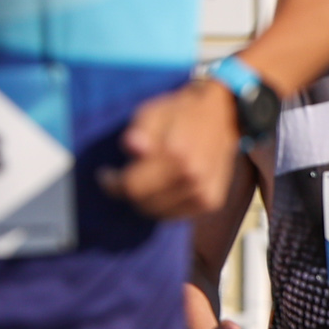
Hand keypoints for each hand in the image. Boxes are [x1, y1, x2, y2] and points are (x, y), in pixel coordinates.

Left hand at [105, 80, 241, 218]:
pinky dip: (164, 205)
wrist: (222, 116)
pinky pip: (176, 216)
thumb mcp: (154, 112)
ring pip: (158, 213)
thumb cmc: (180, 113)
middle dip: (129, 192)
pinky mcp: (211, 202)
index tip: (106, 174)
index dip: (112, 184)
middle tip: (126, 176)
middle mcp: (194, 178)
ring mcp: (205, 193)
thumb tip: (134, 148)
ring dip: (146, 200)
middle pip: (143, 203)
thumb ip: (141, 130)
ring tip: (146, 180)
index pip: (132, 187)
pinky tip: (163, 188)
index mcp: (177, 155)